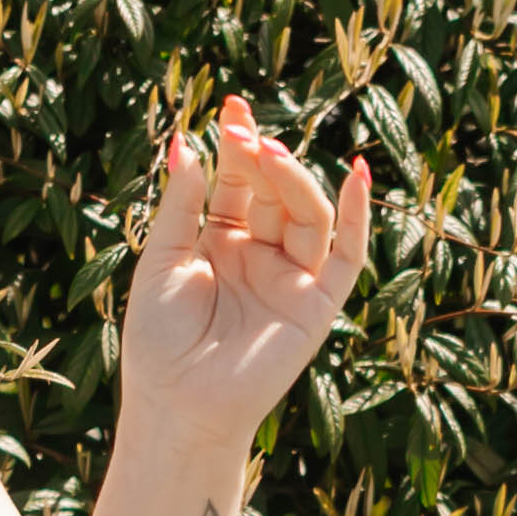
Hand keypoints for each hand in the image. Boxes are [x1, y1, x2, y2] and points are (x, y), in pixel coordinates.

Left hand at [120, 96, 369, 448]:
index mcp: (221, 243)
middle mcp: (261, 255)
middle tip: (242, 127)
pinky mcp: (317, 304)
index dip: (238, 145)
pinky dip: (358, 215)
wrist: (176, 408)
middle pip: (275, 191)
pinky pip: (347, 255)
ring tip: (269, 151)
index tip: (230, 107)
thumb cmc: (159, 342)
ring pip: (308, 213)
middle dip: (261, 156)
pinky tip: (357, 173)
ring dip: (295, 179)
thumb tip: (188, 142)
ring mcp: (292, 278)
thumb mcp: (161, 262)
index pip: (239, 182)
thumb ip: (181, 205)